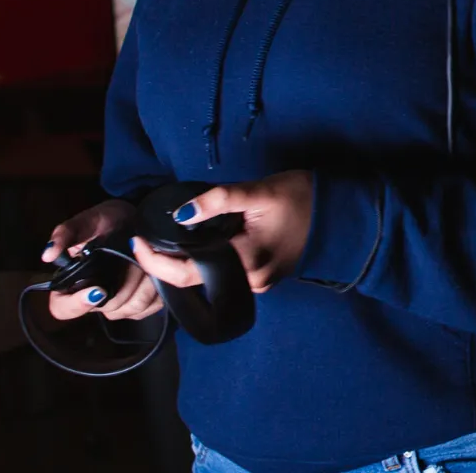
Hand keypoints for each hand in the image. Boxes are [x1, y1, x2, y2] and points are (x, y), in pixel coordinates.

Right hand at [42, 199, 161, 321]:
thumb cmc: (106, 221)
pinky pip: (150, 307)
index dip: (78, 304)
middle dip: (124, 282)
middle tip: (133, 257)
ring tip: (145, 261)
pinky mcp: (141, 305)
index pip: (62, 309)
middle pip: (106, 307)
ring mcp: (118, 304)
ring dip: (143, 283)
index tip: (98, 289)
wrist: (136, 220)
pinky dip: (156, 288)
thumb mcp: (86, 221)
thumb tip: (47, 254)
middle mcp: (93, 298)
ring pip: (131, 308)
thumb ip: (66, 234)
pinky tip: (155, 270)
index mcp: (71, 282)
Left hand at [131, 171, 312, 294]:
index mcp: (246, 263)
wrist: (339, 214)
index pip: (188, 272)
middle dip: (166, 264)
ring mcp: (258, 284)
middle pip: (195, 280)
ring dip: (185, 263)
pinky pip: (224, 275)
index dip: (157, 262)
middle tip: (144, 240)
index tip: (137, 242)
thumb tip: (180, 213)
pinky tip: (193, 246)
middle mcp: (250, 282)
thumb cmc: (301, 197)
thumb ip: (218, 200)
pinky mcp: (262, 278)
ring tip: (163, 241)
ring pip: (209, 279)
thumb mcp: (257, 191)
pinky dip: (205, 262)